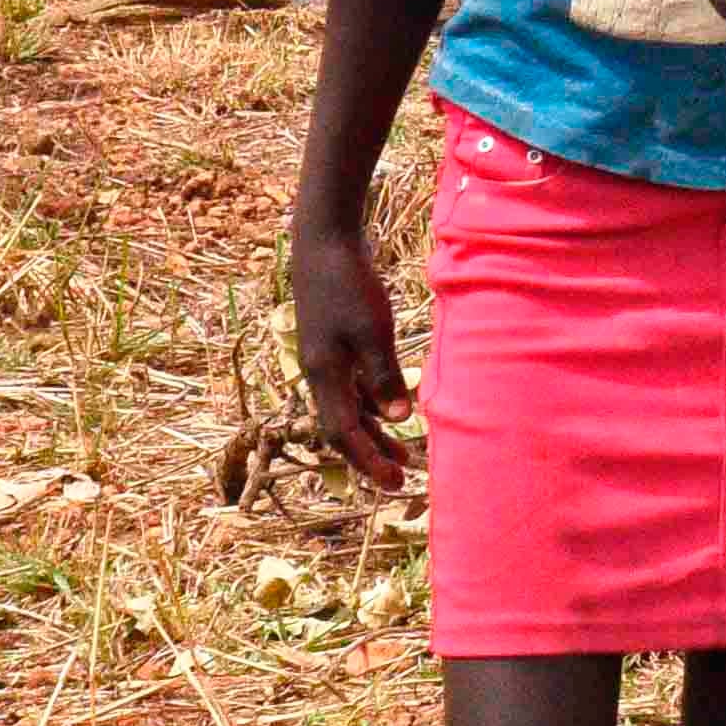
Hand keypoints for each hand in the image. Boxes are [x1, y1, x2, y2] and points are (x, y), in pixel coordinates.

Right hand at [286, 215, 414, 487]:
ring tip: (404, 452)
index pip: (344, 432)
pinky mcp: (336, 341)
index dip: (367, 460)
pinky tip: (393, 408)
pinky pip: (353, 385)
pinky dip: (373, 401)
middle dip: (372, 454)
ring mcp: (327, 357)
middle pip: (345, 426)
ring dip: (376, 430)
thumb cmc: (349, 284)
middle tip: (400, 479)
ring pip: (350, 407)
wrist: (324, 241)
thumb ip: (384, 375)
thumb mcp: (373, 331)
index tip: (392, 483)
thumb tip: (399, 420)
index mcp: (324, 374)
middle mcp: (320, 372)